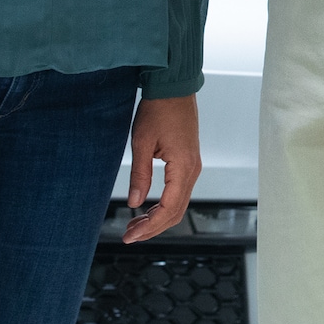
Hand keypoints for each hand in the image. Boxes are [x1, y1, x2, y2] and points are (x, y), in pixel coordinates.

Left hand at [123, 95, 200, 243]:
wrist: (174, 87)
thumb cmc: (158, 110)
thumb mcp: (142, 142)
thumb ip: (140, 175)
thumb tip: (135, 203)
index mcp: (183, 167)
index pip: (169, 209)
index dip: (149, 226)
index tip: (130, 235)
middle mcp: (192, 170)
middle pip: (176, 212)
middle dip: (153, 227)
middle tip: (130, 234)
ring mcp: (193, 166)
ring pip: (179, 204)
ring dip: (158, 218)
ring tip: (135, 224)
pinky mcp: (189, 162)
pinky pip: (179, 192)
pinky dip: (164, 205)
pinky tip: (148, 208)